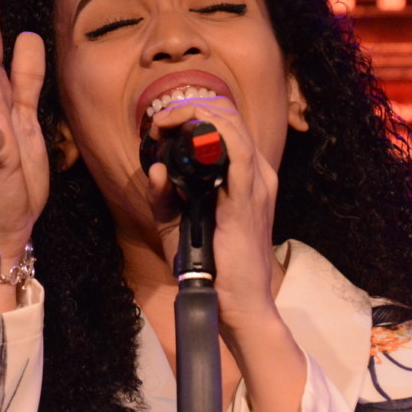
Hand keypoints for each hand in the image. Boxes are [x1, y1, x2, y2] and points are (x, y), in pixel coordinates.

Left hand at [146, 97, 305, 411]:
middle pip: (229, 118)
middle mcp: (257, 174)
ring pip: (232, 126)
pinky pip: (237, 150)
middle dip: (189, 109)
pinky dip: (211, 131)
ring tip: (164, 121)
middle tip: (158, 119)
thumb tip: (154, 167)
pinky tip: (185, 130)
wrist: (238, 303)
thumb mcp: (179, 224)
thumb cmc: (213, 266)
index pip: (226, 127)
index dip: (193, 114)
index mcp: (247, 177)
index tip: (160, 124)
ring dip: (195, 114)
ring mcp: (257, 184)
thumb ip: (165, 195)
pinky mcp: (249, 197)